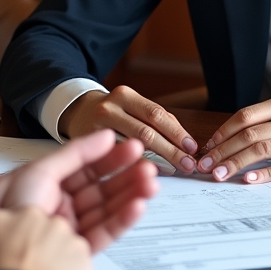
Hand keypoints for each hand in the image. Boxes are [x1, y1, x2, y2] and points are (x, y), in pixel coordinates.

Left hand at [0, 129, 158, 252]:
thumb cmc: (2, 219)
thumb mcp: (34, 172)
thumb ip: (72, 154)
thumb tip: (101, 136)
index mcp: (41, 187)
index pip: (82, 168)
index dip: (106, 156)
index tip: (129, 145)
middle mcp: (54, 209)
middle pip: (98, 188)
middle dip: (124, 175)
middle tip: (148, 163)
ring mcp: (65, 233)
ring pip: (105, 209)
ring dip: (130, 194)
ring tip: (152, 182)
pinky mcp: (74, 258)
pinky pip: (102, 236)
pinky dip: (122, 220)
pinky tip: (138, 206)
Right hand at [0, 206, 91, 269]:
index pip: (10, 222)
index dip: (13, 241)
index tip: (13, 256)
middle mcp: (31, 216)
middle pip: (37, 226)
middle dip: (36, 245)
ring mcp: (58, 230)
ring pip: (60, 240)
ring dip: (56, 257)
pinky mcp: (79, 248)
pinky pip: (78, 258)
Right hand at [60, 86, 199, 173]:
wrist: (79, 111)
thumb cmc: (114, 111)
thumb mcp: (131, 105)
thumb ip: (155, 119)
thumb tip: (184, 141)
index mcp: (125, 95)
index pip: (156, 114)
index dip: (176, 132)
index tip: (191, 147)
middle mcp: (109, 109)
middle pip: (146, 132)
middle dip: (171, 150)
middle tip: (188, 164)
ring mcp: (96, 129)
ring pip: (131, 148)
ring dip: (157, 161)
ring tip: (174, 170)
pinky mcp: (88, 147)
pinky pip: (116, 160)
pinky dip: (136, 167)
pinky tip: (149, 173)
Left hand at [196, 95, 270, 182]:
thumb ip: (263, 121)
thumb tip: (227, 139)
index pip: (244, 117)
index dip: (223, 132)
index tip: (208, 146)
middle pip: (249, 135)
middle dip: (223, 151)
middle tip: (206, 164)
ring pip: (261, 150)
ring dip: (236, 163)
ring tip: (219, 174)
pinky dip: (264, 174)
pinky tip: (248, 179)